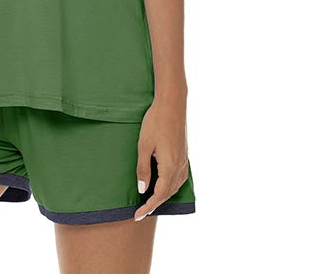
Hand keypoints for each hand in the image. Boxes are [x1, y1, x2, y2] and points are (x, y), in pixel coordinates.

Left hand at [133, 97, 189, 220]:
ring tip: (150, 201)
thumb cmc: (155, 122)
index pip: (159, 195)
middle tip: (140, 212)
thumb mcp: (144, 145)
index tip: (137, 216)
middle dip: (155, 204)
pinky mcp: (184, 155)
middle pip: (168, 193)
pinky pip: (179, 178)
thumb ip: (143, 168)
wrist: (172, 105)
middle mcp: (180, 167)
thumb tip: (143, 190)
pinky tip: (163, 184)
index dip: (148, 207)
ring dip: (163, 196)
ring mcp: (184, 161)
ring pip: (175, 186)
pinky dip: (170, 186)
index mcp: (170, 167)